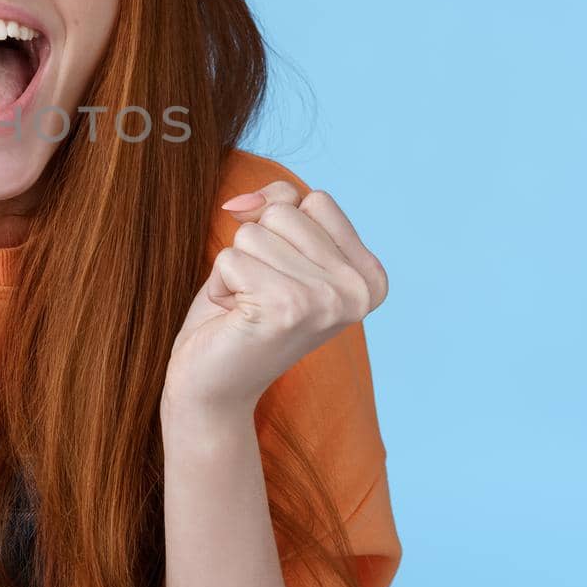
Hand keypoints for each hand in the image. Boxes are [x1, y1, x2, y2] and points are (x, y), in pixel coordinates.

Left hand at [163, 180, 387, 421]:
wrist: (215, 386)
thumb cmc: (243, 312)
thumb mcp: (274, 245)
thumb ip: (277, 203)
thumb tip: (241, 204)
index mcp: (370, 275)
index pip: (315, 200)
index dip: (279, 227)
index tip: (282, 275)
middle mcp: (359, 290)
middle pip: (284, 211)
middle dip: (256, 248)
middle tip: (260, 295)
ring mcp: (328, 300)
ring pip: (254, 232)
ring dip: (236, 268)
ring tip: (248, 307)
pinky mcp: (287, 308)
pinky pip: (230, 258)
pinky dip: (219, 285)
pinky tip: (235, 318)